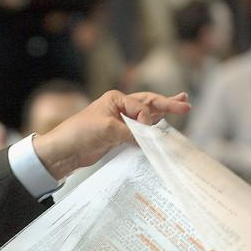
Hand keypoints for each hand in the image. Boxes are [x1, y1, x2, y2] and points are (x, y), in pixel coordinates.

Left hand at [33, 90, 190, 179]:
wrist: (63, 151)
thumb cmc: (79, 133)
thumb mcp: (108, 130)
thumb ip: (132, 133)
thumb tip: (151, 138)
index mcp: (115, 99)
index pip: (141, 106)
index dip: (147, 120)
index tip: (148, 132)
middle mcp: (118, 107)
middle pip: (148, 104)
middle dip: (168, 104)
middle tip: (187, 103)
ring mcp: (119, 122)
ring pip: (146, 116)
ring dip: (163, 113)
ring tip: (182, 106)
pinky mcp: (118, 136)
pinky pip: (139, 131)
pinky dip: (152, 130)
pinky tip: (164, 125)